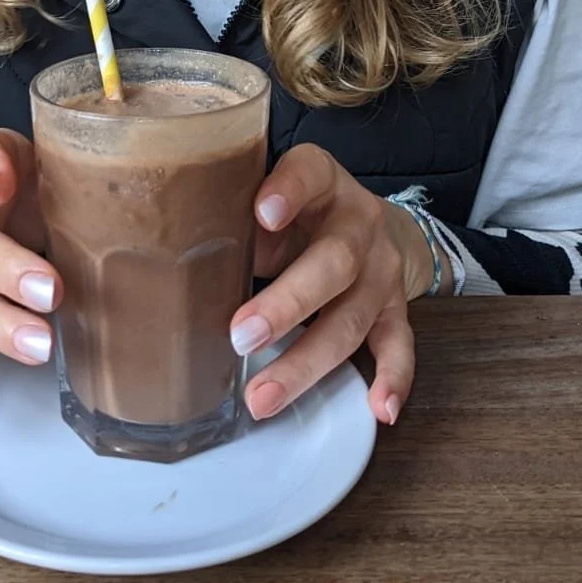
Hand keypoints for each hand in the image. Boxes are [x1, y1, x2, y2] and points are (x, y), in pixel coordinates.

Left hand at [228, 145, 448, 428]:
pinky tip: (378, 409)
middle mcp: (360, 222)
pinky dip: (392, 378)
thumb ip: (238, 220)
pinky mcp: (396, 308)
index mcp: (324, 181)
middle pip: (334, 262)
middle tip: (241, 337)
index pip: (310, 173)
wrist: (367, 226)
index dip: (289, 190)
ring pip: (353, 316)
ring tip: (263, 396)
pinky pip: (399, 345)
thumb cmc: (298, 213)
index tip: (262, 214)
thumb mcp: (269, 200)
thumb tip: (182, 264)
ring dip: (308, 360)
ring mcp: (382, 269)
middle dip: (287, 304)